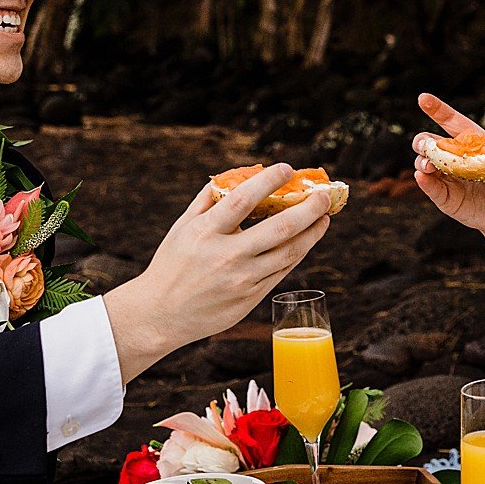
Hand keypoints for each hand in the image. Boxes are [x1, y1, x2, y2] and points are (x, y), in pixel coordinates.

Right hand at [104, 163, 333, 375]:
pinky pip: (282, 272)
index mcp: (205, 233)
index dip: (268, 181)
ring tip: (324, 217)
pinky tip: (307, 240)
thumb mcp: (181, 227)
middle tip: (324, 195)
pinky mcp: (250, 299)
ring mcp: (241, 280)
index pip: (243, 200)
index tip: (287, 168)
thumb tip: (234, 176)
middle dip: (309, 209)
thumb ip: (207, 200)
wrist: (160, 315)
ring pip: (289, 253)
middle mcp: (226, 257)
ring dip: (312, 233)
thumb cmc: (171, 266)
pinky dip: (298, 254)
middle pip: (280, 229)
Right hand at [410, 93, 484, 241]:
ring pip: (426, 163)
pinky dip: (425, 183)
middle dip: (423, 140)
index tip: (423, 98)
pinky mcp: (447, 198)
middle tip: (426, 145)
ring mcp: (449, 178)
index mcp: (475, 143)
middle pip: (431, 141)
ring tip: (427, 164)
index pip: (452, 122)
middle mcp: (457, 157)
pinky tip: (423, 178)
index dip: (437, 109)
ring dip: (422, 160)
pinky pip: (432, 189)